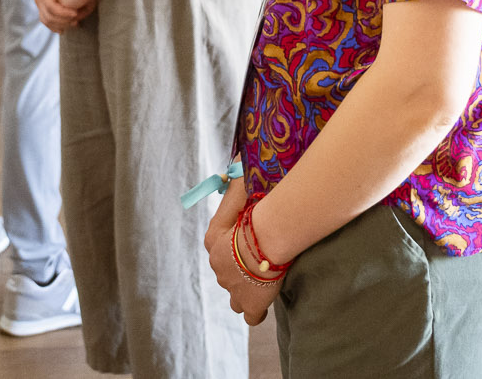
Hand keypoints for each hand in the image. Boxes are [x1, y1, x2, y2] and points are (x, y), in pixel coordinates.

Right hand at [32, 0, 85, 31]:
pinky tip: (63, 28)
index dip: (63, 13)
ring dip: (58, 25)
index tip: (76, 14)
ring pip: (45, 19)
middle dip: (63, 21)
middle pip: (48, 16)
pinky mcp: (40, 1)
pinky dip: (53, 24)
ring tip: (73, 25)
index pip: (51, 6)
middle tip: (77, 22)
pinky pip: (44, 16)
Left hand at [204, 182, 281, 325]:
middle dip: (241, 267)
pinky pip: (250, 315)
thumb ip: (236, 185)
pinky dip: (256, 309)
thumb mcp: (241, 191)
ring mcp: (232, 288)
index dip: (233, 242)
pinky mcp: (249, 304)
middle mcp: (218, 268)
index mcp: (213, 242)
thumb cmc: (256, 211)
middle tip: (262, 257)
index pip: (218, 243)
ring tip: (262, 279)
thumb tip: (236, 166)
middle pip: (227, 270)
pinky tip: (265, 300)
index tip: (249, 239)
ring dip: (245, 289)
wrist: (268, 238)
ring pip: (235, 296)